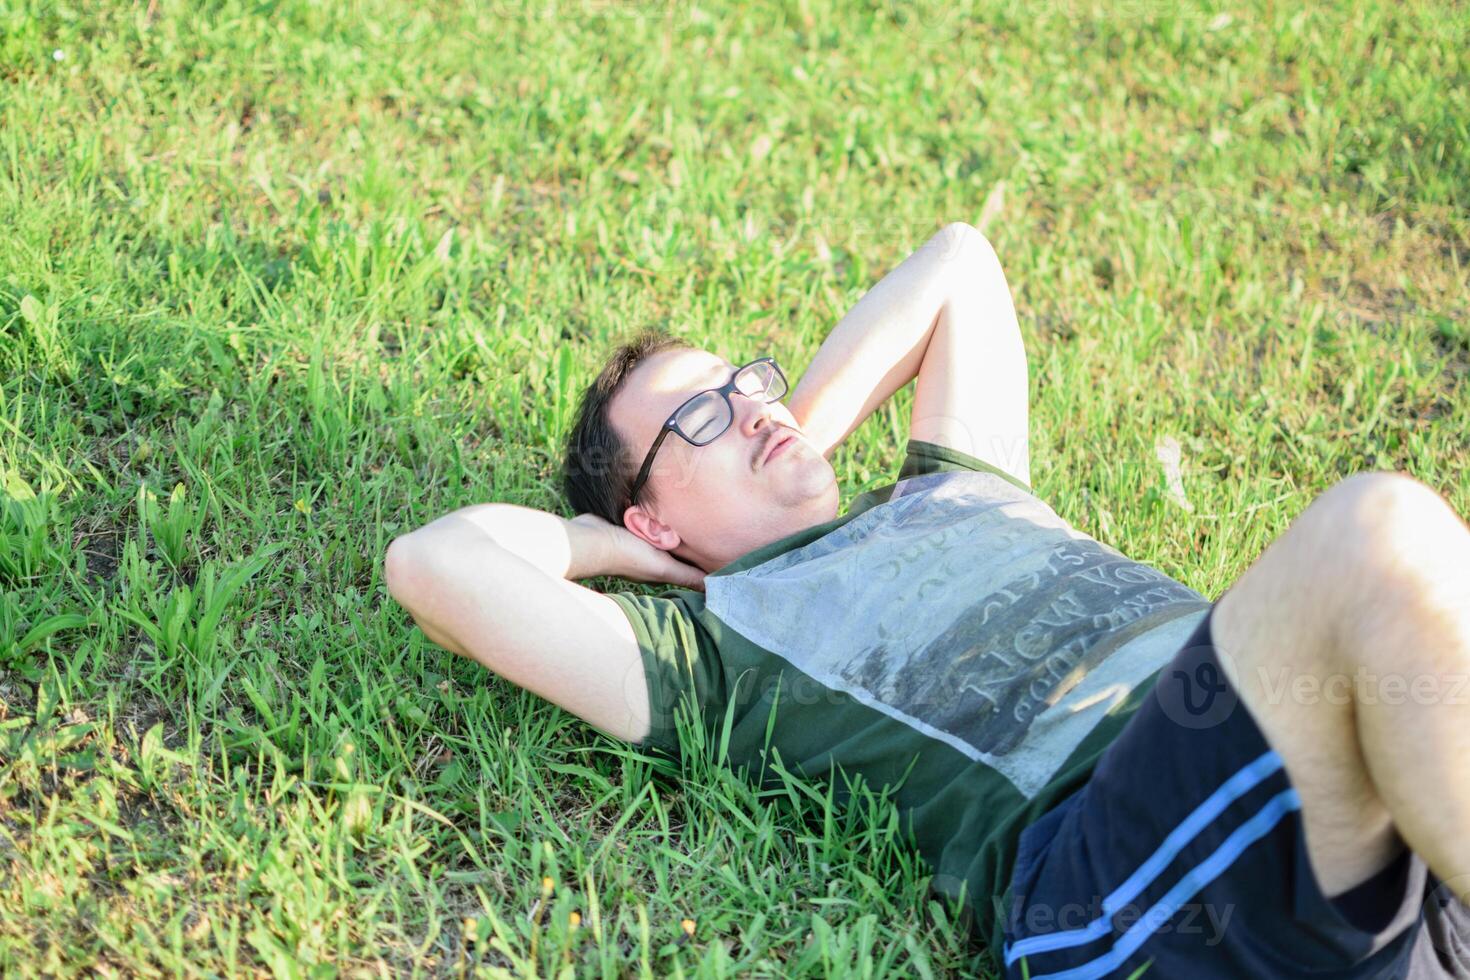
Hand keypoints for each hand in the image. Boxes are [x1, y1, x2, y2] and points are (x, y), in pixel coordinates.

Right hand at [569, 514, 706, 590]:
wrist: (590, 538)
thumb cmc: (626, 554)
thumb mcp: (662, 567)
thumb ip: (686, 575)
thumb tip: (715, 589)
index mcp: (660, 571)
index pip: (687, 568)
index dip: (704, 563)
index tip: (725, 553)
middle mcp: (651, 559)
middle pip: (677, 552)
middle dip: (693, 544)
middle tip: (716, 530)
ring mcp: (638, 544)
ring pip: (663, 537)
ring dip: (675, 530)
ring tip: (698, 515)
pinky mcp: (629, 528)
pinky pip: (648, 523)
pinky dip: (657, 519)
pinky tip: (668, 507)